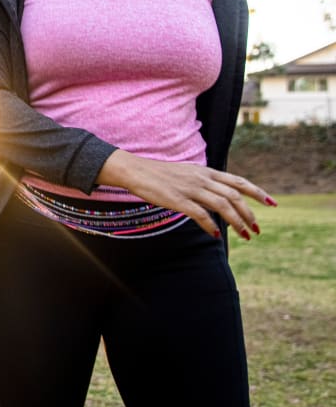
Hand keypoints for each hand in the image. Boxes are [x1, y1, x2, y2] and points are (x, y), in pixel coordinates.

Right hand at [100, 150, 276, 239]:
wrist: (135, 170)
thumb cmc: (159, 174)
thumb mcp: (186, 173)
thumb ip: (203, 182)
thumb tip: (218, 195)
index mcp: (205, 171)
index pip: (238, 181)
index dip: (257, 193)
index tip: (271, 204)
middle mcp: (202, 178)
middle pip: (235, 196)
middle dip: (250, 214)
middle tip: (257, 230)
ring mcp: (190, 188)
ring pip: (223, 205)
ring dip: (237, 222)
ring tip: (245, 236)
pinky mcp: (177, 200)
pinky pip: (200, 215)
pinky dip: (212, 226)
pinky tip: (217, 235)